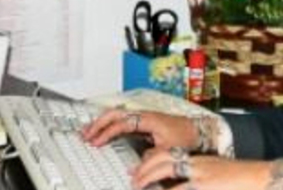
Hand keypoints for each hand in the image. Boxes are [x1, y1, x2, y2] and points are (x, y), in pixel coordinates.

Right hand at [81, 108, 197, 150]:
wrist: (198, 130)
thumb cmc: (185, 136)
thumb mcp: (168, 150)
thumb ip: (151, 158)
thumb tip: (135, 169)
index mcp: (147, 119)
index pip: (122, 123)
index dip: (107, 132)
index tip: (96, 142)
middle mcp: (143, 115)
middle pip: (115, 113)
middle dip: (98, 123)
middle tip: (85, 135)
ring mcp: (142, 116)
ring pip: (117, 114)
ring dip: (102, 122)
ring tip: (88, 132)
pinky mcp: (143, 121)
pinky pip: (122, 119)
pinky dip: (110, 124)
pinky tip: (104, 131)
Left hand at [132, 146, 269, 189]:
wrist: (265, 179)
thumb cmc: (242, 180)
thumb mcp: (217, 174)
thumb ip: (199, 177)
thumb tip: (183, 182)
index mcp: (200, 162)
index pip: (168, 155)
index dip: (150, 162)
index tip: (138, 172)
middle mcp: (199, 168)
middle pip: (163, 163)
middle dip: (144, 174)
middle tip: (134, 182)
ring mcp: (203, 182)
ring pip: (171, 186)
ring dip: (152, 186)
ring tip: (140, 189)